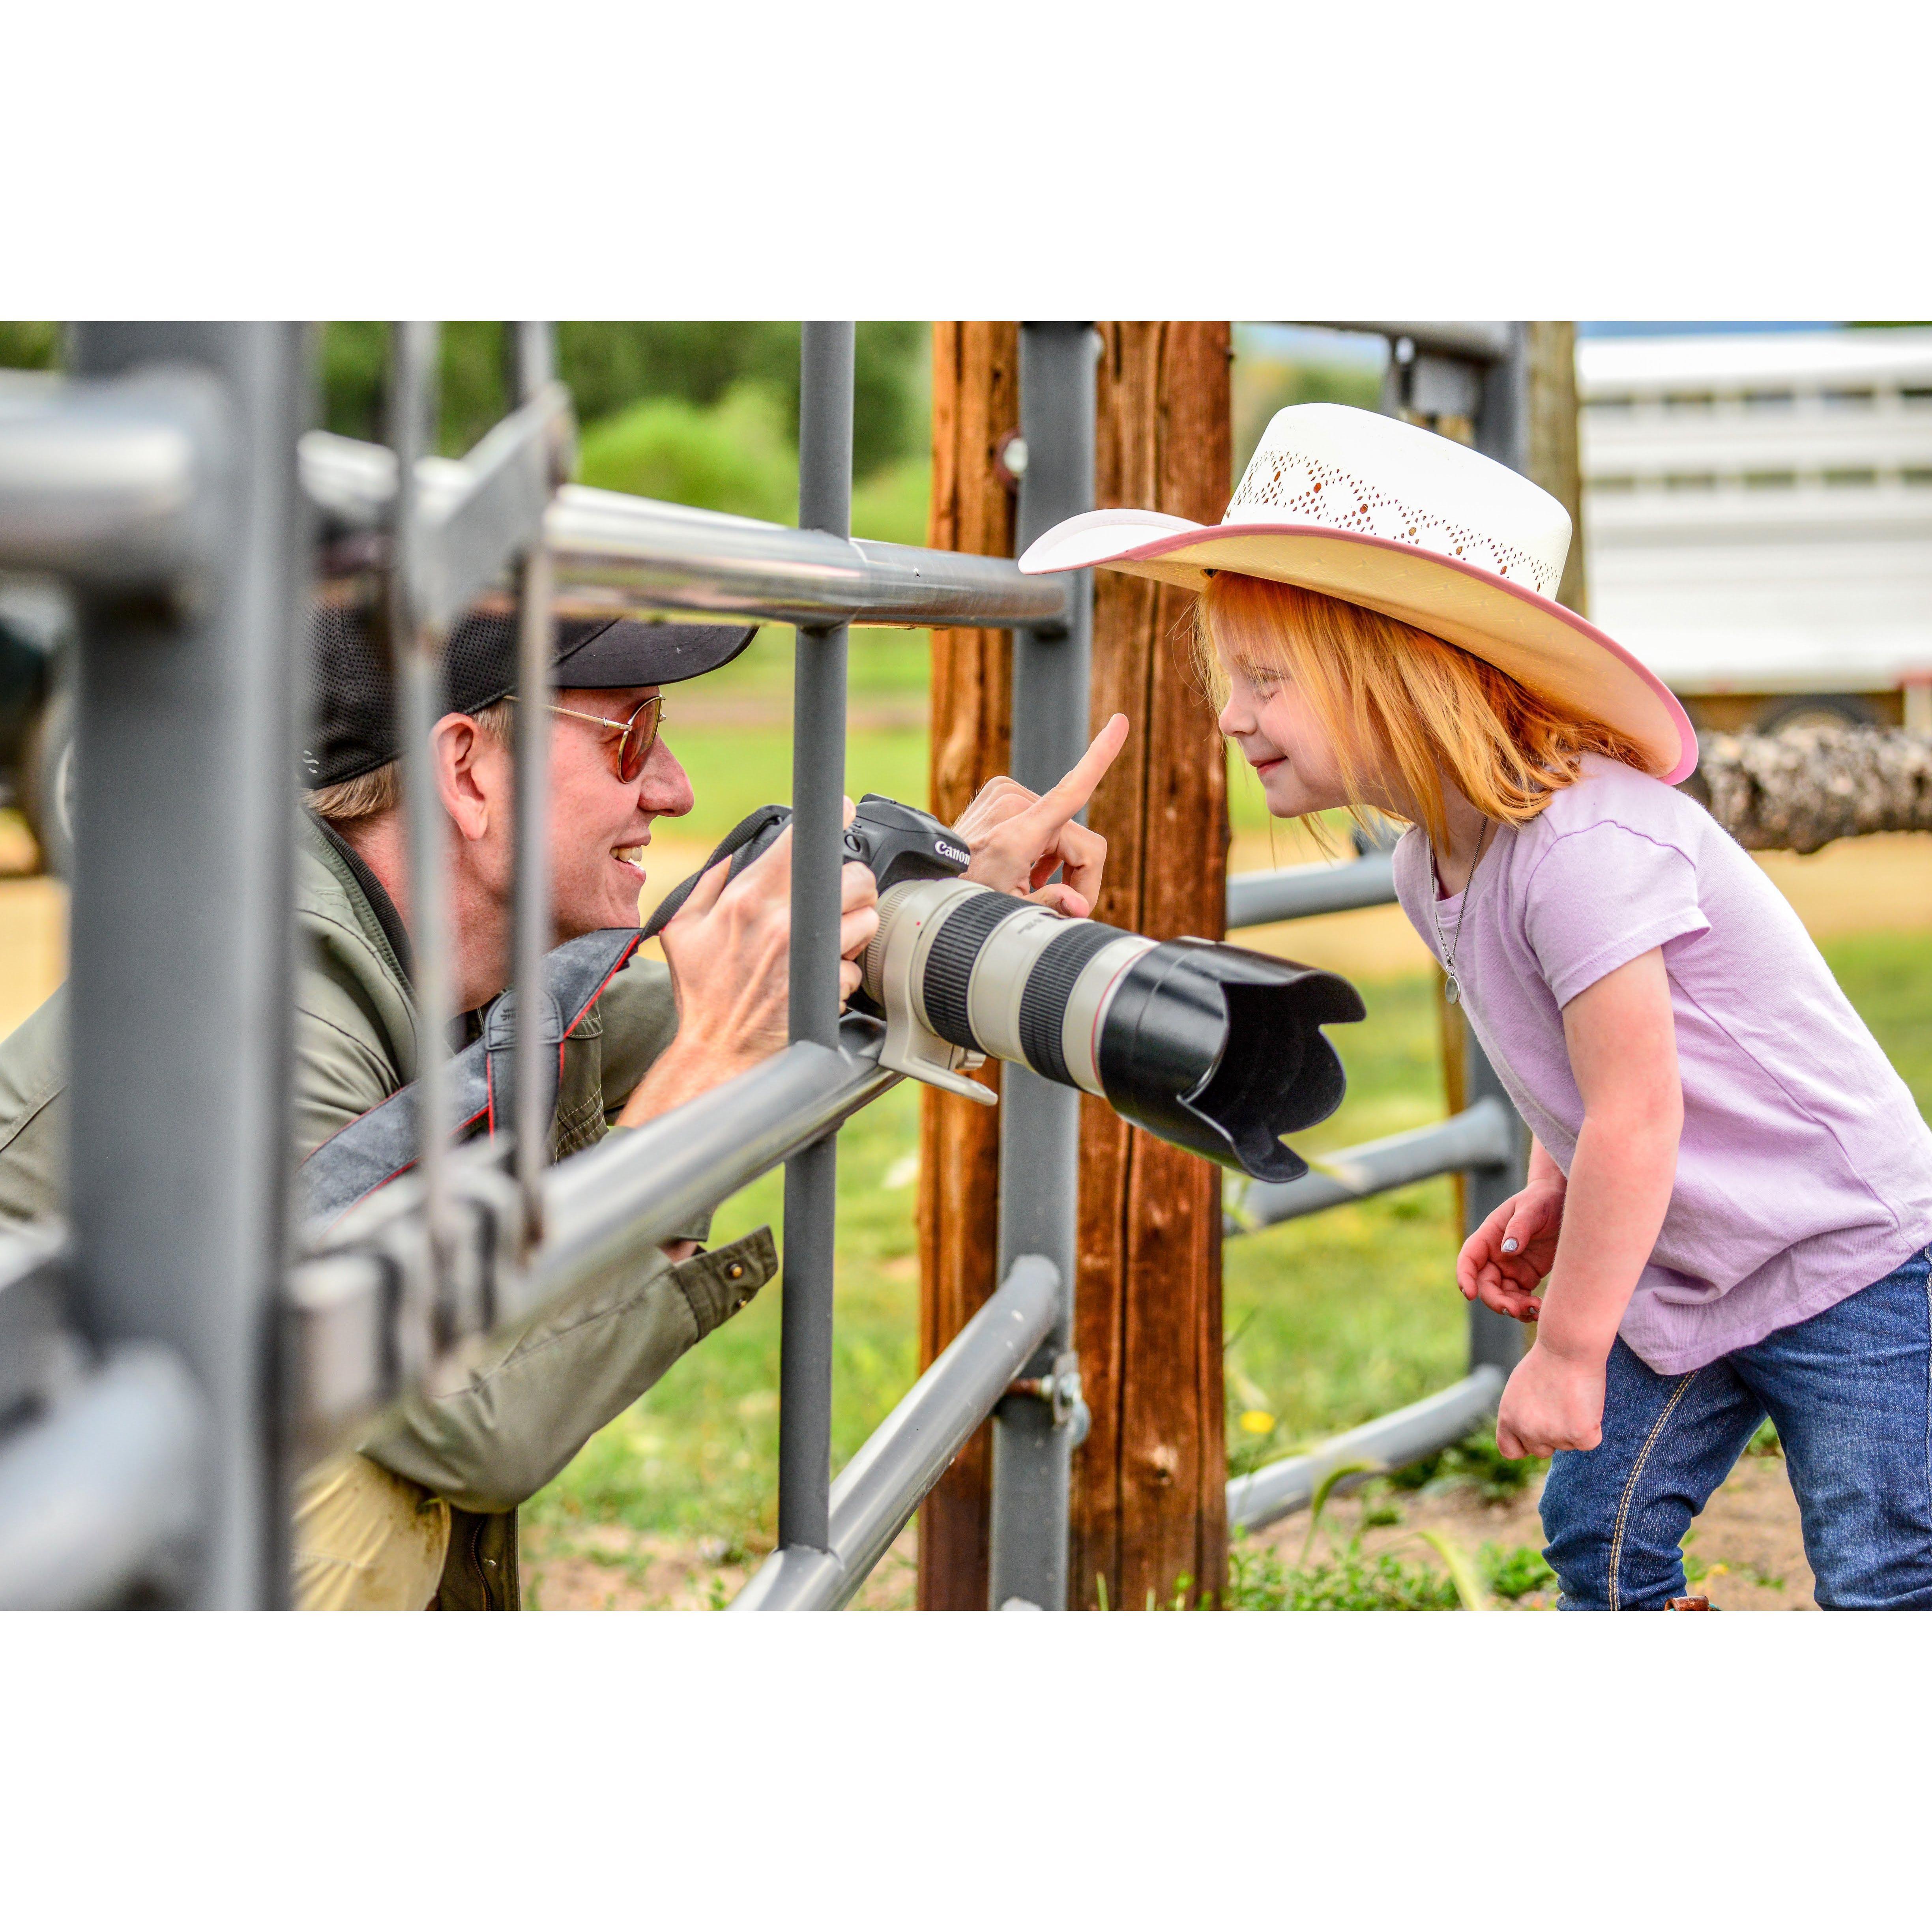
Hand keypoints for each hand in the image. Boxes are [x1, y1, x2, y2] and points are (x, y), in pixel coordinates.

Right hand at [616, 808, 878, 1125]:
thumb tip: (729, 857)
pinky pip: (858, 967)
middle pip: (854, 877)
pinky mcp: (828, 986)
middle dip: (852, 887)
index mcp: (747, 899)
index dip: (833, 819)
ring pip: (866, 919)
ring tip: (832, 943)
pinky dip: (846, 974)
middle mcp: (782, 922)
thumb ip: (706, 885)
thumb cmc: (701, 994)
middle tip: (840, 901)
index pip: (802, 841)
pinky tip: (822, 980)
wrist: (719, 1052)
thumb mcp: (683, 929)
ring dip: (855, 930)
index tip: (845, 812)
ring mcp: (810, 955)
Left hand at [955, 713, 1129, 917]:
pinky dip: (1047, 846)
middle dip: (1080, 876)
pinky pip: (1049, 816)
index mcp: (1016, 834)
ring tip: (1033, 882)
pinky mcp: (1002, 792)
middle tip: (1064, 902)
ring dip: (1062, 862)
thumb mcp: (1010, 913)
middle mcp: (1012, 804)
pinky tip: (1030, 868)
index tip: (1120, 722)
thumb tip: (1080, 906)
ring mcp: (1006, 793)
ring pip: (1068, 828)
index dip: (1099, 758)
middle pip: (1081, 840)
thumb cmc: (969, 899)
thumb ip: (1048, 906)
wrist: (932, 879)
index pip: (1070, 792)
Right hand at [1456, 1176, 1565, 1322]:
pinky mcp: (1526, 1277)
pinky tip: (1540, 1311)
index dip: (1465, 1277)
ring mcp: (1510, 1268)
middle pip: (1485, 1284)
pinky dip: (1526, 1309)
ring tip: (1536, 1310)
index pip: (1469, 1259)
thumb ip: (1519, 1227)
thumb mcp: (1532, 1208)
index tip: (1470, 1294)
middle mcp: (1495, 1255)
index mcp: (1489, 1236)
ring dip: (1514, 1308)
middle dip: (1496, 1301)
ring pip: (1502, 1296)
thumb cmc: (1543, 1200)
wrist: (1563, 1202)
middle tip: (1515, 1310)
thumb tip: (1508, 1250)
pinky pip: (1520, 1299)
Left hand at [1496, 1341, 1605, 1458]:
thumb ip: (1521, 1413)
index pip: (1510, 1450)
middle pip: (1542, 1451)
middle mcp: (1527, 1431)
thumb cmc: (1546, 1361)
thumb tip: (1529, 1431)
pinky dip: (1592, 1427)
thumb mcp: (1519, 1389)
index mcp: (1509, 1419)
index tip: (1536, 1434)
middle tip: (1560, 1405)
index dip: (1524, 1445)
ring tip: (1572, 1398)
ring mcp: (1553, 1436)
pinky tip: (1586, 1403)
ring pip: (1568, 1445)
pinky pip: (1589, 1441)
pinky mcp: (1579, 1435)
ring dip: (1573, 1428)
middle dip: (1552, 1435)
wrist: (1567, 1347)